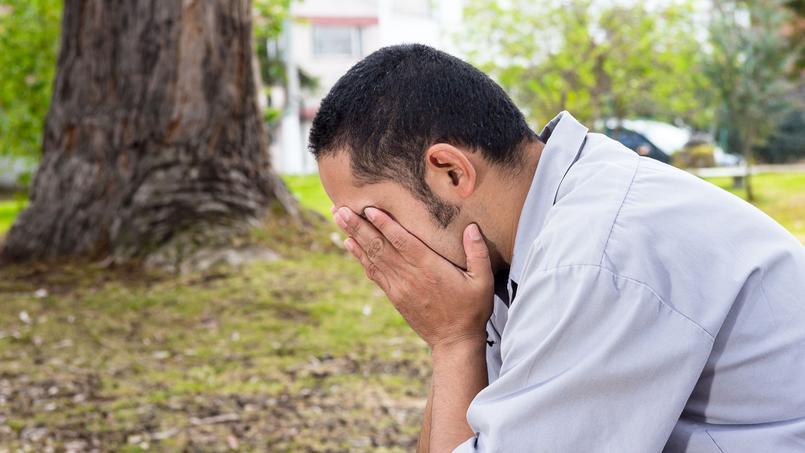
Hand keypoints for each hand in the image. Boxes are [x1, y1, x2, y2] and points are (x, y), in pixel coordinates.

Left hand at [332, 206, 493, 349]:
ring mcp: (399, 287)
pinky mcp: (394, 296)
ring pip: (372, 257)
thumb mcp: (483, 281)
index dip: (384, 225)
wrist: (454, 342)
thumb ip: (478, 253)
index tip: (368, 209)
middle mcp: (410, 276)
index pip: (403, 242)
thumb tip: (471, 228)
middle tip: (340, 209)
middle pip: (379, 247)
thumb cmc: (472, 310)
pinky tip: (349, 244)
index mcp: (430, 268)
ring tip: (338, 219)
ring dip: (354, 237)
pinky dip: (360, 257)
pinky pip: (373, 273)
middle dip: (358, 226)